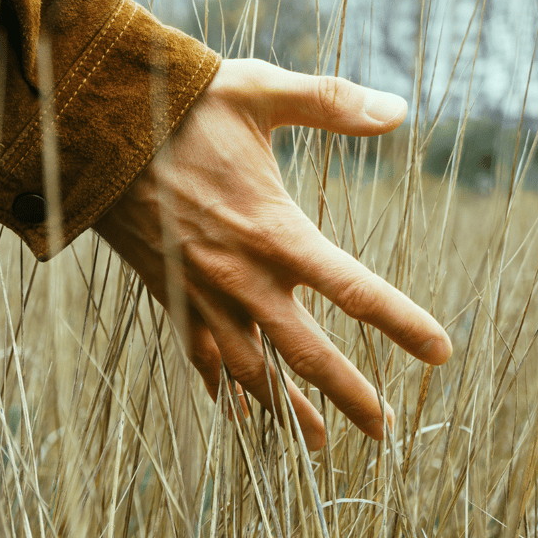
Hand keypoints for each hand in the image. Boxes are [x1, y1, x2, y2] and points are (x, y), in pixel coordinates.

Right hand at [95, 58, 451, 449]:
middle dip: (348, 396)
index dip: (401, 322)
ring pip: (250, 371)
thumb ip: (331, 103)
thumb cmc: (181, 108)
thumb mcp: (260, 91)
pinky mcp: (170, 293)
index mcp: (275, 231)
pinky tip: (234, 409)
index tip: (440, 352)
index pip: (353, 289)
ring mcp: (202, 293)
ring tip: (315, 446)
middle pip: (306, 353)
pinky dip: (221, 387)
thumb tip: (397, 109)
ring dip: (285, 410)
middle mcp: (242, 277)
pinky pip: (199, 355)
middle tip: (382, 432)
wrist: (98, 130)